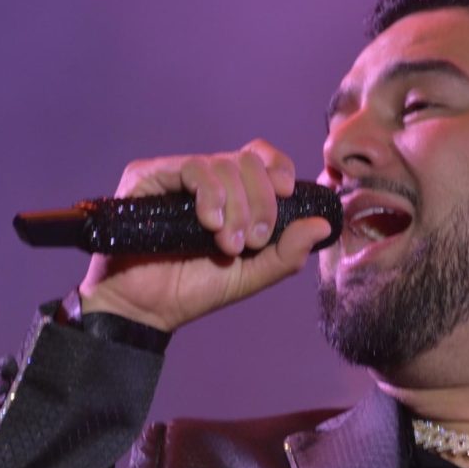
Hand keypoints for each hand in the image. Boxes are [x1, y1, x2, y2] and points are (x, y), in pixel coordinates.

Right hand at [75, 140, 333, 333]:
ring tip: (227, 244)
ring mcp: (176, 175)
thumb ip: (287, 254)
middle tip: (250, 241)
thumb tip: (322, 225)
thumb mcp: (251, 275)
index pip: (261, 158)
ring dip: (236, 206)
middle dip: (260, 202)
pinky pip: (193, 167)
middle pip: (248, 161)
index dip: (279, 168)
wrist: (146, 309)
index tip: (286, 194)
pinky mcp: (149, 176)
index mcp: (230, 194)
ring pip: (224, 164)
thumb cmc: (193, 290)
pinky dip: (211, 195)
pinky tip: (209, 224)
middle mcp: (205, 179)